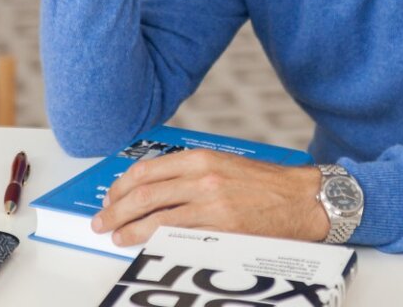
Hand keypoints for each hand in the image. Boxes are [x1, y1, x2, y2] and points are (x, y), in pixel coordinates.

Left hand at [90, 148, 328, 246]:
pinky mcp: (222, 227)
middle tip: (101, 220)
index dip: (122, 186)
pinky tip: (143, 244)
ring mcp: (211, 203)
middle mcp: (202, 177)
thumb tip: (152, 190)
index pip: (147, 170)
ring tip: (114, 235)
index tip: (110, 197)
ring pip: (156, 215)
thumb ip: (189, 174)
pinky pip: (179, 234)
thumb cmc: (263, 184)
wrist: (300, 198)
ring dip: (128, 227)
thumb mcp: (222, 165)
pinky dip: (155, 239)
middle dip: (116, 208)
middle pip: (145, 192)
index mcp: (200, 158)